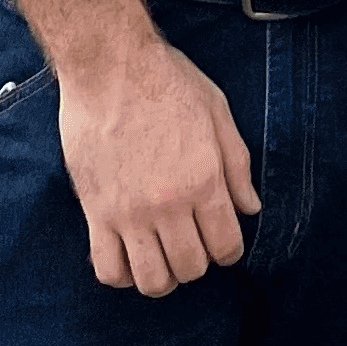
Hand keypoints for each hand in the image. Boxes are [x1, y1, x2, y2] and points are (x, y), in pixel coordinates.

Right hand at [58, 27, 259, 296]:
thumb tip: (250, 208)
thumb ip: (238, 164)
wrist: (109, 65)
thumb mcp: (217, 111)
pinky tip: (130, 256)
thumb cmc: (167, 80)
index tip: (221, 240)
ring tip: (162, 254)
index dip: (229, 251)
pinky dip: (122, 275)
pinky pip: (108, 270)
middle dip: (197, 262)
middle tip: (191, 241)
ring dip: (162, 276)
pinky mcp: (96, 213)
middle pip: (191, 268)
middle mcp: (169, 204)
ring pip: (151, 280)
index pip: (226, 246)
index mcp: (204, 178)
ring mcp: (130, 213)